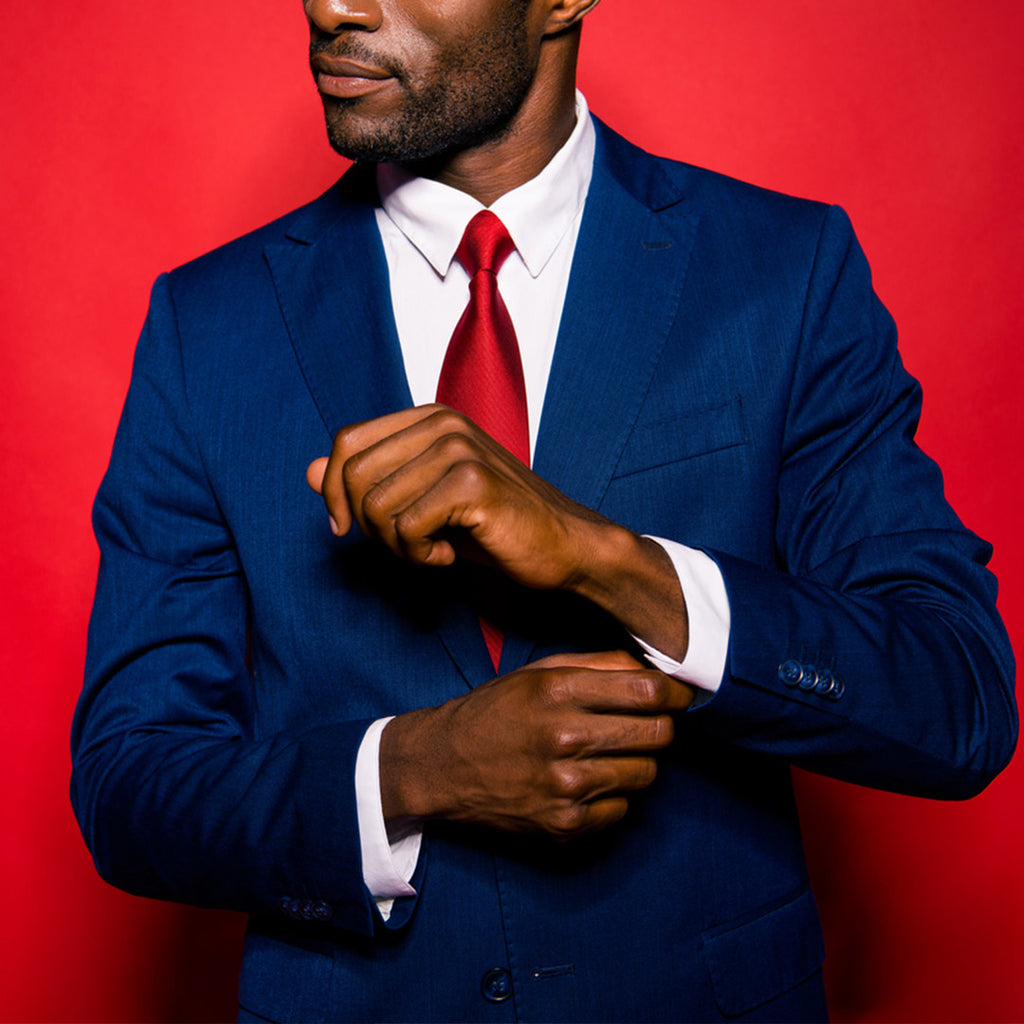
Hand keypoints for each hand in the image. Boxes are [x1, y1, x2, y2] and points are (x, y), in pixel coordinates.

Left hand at [307, 404, 608, 590]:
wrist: (561, 547)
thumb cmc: (492, 526)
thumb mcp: (420, 501)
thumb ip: (368, 483)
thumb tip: (307, 471)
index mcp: (428, 418)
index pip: (346, 442)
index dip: (333, 491)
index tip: (345, 528)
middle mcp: (442, 423)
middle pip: (354, 475)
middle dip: (368, 526)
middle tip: (406, 544)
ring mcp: (459, 448)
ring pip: (377, 507)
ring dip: (396, 546)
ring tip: (432, 549)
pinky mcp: (473, 482)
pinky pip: (407, 528)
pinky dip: (420, 555)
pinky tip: (450, 554)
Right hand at [379, 650, 693, 837]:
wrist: (442, 765)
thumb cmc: (496, 711)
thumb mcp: (539, 672)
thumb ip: (599, 664)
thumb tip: (657, 669)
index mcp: (558, 691)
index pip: (649, 691)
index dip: (675, 692)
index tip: (679, 695)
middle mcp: (563, 737)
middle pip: (657, 733)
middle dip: (661, 726)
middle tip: (647, 724)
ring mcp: (565, 786)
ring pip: (646, 773)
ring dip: (636, 762)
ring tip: (607, 753)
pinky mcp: (564, 824)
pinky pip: (623, 809)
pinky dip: (613, 796)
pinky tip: (586, 783)